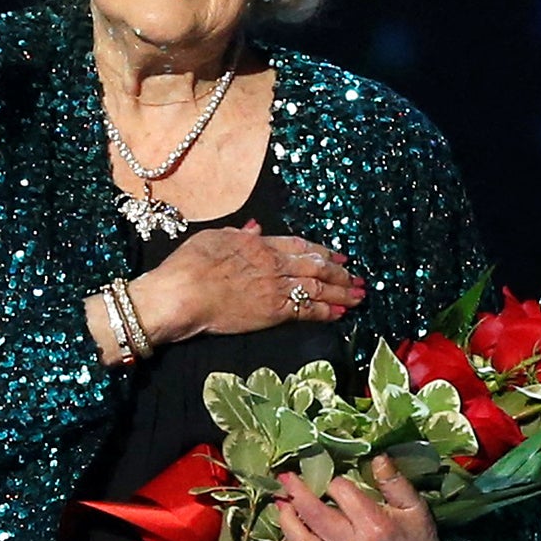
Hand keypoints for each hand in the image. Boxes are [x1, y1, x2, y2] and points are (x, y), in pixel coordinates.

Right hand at [127, 221, 364, 343]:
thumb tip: (255, 227)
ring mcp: (275, 288)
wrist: (181, 296)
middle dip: (340, 272)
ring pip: (317, 287)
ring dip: (342, 291)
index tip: (338, 255)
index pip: (299, 245)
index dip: (321, 251)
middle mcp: (273, 263)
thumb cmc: (187, 266)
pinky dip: (327, 311)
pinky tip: (341, 313)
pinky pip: (307, 310)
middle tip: (358, 277)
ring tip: (360, 295)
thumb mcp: (211, 239)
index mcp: (258, 243)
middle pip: (315, 265)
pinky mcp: (273, 312)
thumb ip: (237, 234)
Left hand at [249, 453, 446, 540]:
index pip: (342, 492)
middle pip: (315, 514)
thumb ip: (394, 482)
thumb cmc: (417, 540)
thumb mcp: (415, 507)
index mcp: (374, 524)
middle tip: (285, 477)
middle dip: (297, 491)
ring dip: (285, 521)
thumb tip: (375, 456)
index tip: (333, 479)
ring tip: (279, 503)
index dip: (334, 481)